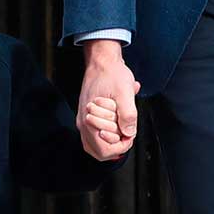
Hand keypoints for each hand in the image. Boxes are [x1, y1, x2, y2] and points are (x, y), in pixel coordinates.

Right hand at [78, 40, 140, 160]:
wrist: (102, 62)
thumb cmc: (112, 74)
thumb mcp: (125, 92)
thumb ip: (128, 114)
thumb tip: (129, 133)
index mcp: (89, 120)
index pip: (104, 151)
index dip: (121, 146)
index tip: (130, 134)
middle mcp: (83, 124)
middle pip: (100, 151)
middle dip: (117, 143)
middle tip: (127, 129)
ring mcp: (84, 121)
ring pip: (97, 145)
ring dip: (112, 139)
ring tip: (121, 126)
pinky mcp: (87, 117)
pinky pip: (96, 135)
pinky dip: (109, 132)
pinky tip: (117, 121)